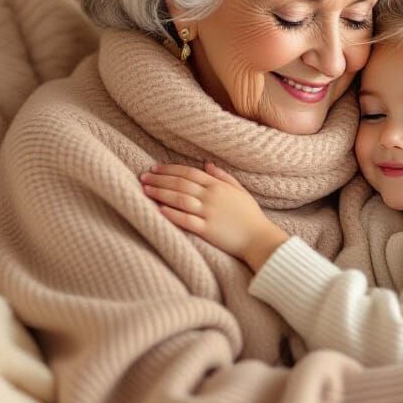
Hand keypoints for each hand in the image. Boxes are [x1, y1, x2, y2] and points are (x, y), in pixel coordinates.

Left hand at [140, 162, 287, 266]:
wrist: (259, 238)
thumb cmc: (250, 215)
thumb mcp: (239, 191)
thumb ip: (223, 176)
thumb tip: (207, 164)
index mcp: (218, 186)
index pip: (189, 173)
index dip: (170, 169)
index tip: (155, 168)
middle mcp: (211, 197)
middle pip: (180, 184)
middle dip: (159, 179)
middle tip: (143, 177)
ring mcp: (209, 213)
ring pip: (179, 199)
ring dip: (160, 193)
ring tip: (145, 190)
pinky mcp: (207, 230)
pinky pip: (186, 220)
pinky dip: (172, 214)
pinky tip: (159, 209)